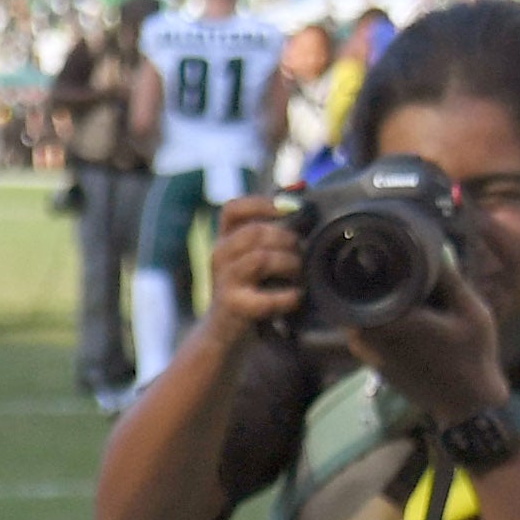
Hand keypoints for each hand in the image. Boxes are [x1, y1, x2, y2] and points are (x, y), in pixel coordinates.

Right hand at [202, 195, 302, 345]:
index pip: (233, 208)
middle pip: (255, 232)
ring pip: (261, 258)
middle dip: (287, 240)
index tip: (290, 208)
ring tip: (298, 276)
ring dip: (290, 265)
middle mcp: (219, 256)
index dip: (262, 204)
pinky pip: (267, 297)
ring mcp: (223, 281)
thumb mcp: (256, 255)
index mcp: (225, 239)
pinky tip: (294, 297)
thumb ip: (274, 225)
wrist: (224, 334)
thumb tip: (300, 186)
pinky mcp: (233, 306)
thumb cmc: (251, 289)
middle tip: (300, 254)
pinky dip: (288, 296)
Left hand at [348, 257, 509, 423]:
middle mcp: (368, 335)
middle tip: (386, 254)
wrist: (466, 403)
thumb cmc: (473, 356)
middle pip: (355, 294)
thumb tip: (432, 245)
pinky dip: (376, 313)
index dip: (365, 260)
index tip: (375, 243)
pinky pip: (364, 326)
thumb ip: (449, 279)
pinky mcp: (369, 359)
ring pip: (359, 311)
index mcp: (389, 320)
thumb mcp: (471, 311)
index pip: (359, 281)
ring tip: (393, 274)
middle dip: (369, 275)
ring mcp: (365, 350)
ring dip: (373, 295)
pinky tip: (397, 302)